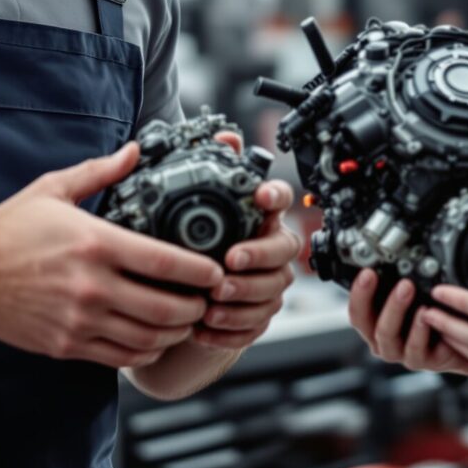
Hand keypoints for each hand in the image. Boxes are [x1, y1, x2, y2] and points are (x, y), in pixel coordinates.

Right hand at [0, 142, 225, 368]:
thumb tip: (134, 151)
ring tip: (186, 319)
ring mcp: (80, 320)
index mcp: (95, 243)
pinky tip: (154, 338)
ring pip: (147, 337)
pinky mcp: (67, 344)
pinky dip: (146, 350)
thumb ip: (100, 171)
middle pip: (165, 307)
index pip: (165, 263)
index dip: (201, 271)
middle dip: (196, 306)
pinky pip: (120, 356)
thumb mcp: (53, 190)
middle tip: (208, 298)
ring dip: (176, 332)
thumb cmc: (9, 231)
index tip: (216, 270)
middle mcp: (92, 285)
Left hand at [193, 131, 299, 349]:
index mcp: (260, 216)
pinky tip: (205, 327)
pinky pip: (254, 326)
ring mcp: (269, 283)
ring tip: (211, 302)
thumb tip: (226, 137)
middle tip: (228, 263)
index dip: (275, 196)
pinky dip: (230, 329)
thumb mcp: (195, 202)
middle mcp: (272, 247)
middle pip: (282, 252)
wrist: (185, 288)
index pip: (281, 198)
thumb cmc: (195, 240)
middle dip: (257, 258)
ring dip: (241, 299)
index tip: (260, 195)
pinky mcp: (259, 316)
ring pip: (270, 292)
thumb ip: (214, 168)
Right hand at [346, 269, 467, 376]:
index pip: (357, 311)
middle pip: (367, 324)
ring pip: (387, 335)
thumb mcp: (413, 298)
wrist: (463, 342)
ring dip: (395, 309)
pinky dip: (419, 330)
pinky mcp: (422, 361)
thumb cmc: (433, 315)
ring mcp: (401, 352)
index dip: (358, 293)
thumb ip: (397, 285)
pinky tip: (427, 314)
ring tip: (408, 289)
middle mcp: (384, 340)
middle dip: (374, 297)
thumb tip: (392, 258)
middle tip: (392, 279)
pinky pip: (415, 349)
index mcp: (375, 324)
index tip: (367, 272)